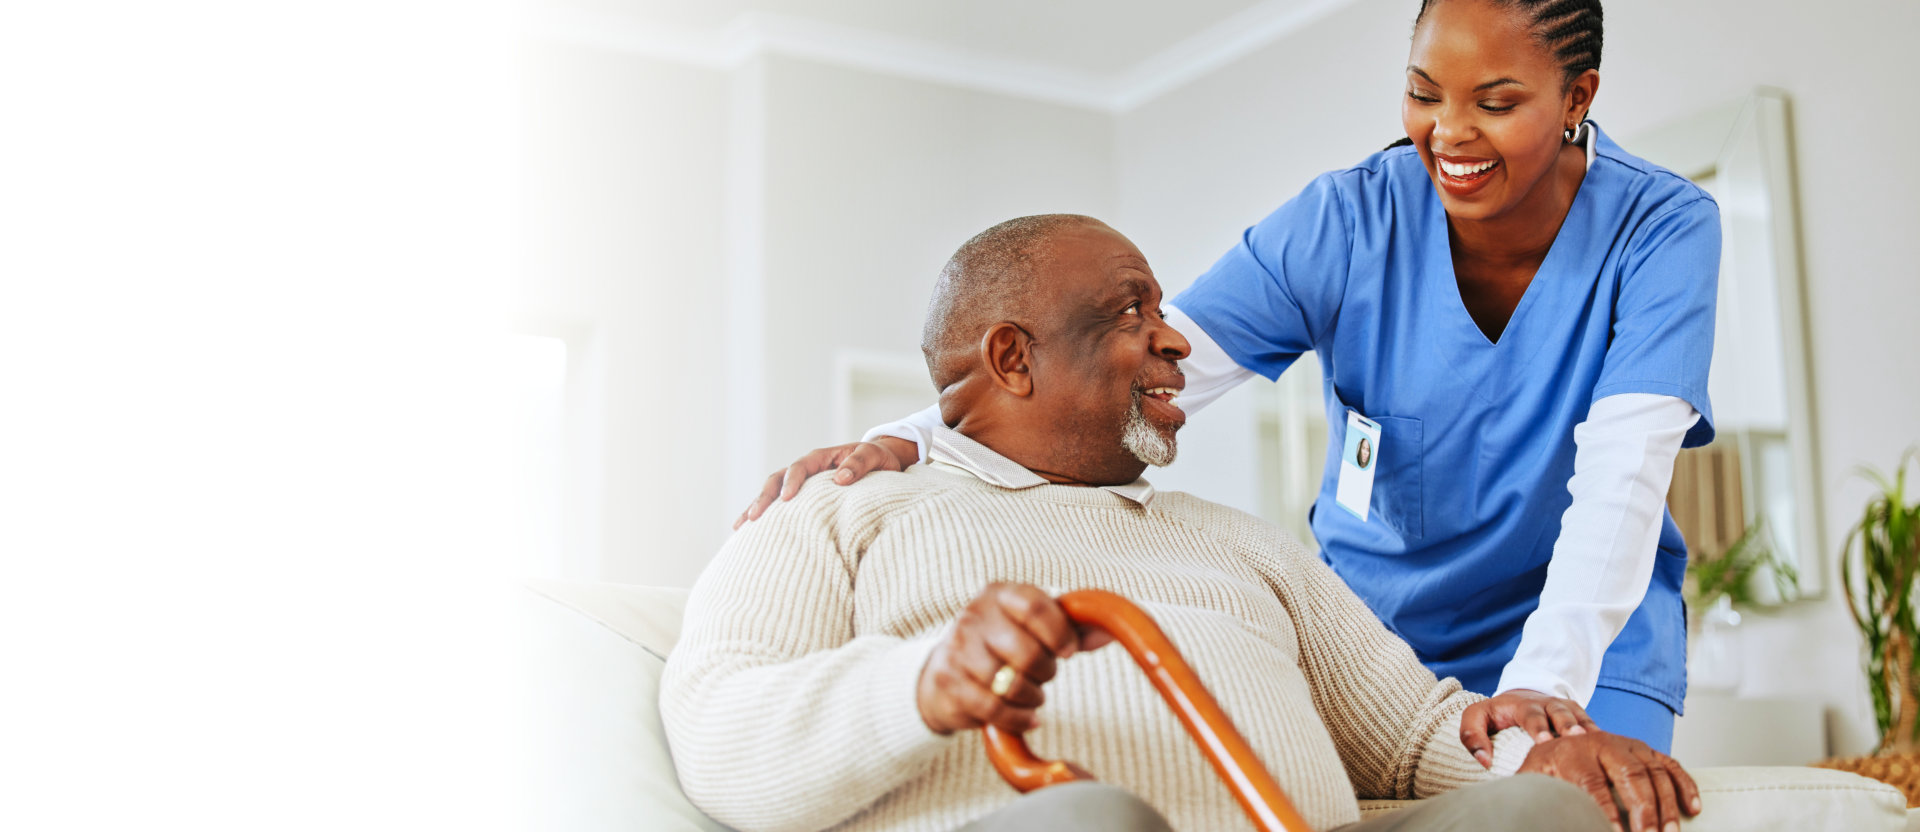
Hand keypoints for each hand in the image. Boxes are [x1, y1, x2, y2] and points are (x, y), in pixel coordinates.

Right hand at [733, 437, 916, 528]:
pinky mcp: (802, 499)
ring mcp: (801, 485)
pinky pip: (780, 507)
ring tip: (739, 527)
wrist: (881, 462)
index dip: (791, 482)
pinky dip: (766, 518)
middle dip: (764, 498)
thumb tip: (840, 479)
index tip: (787, 499)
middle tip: (753, 517)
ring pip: (772, 494)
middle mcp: (806, 470)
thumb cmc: (878, 459)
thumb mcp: (873, 456)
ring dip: (756, 508)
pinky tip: (749, 533)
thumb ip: (859, 464)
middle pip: (776, 481)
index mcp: (820, 458)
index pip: (799, 468)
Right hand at [915, 583, 1113, 735]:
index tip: (1068, 652)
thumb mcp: (1033, 626)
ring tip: (1031, 695)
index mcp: (1000, 594)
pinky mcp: (948, 682)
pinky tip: (1027, 717)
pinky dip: (1019, 718)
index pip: (1034, 607)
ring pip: (1010, 685)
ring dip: (1032, 697)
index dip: (1059, 633)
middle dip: (1045, 671)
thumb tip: (1109, 632)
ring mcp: (957, 649)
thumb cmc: (1003, 642)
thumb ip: (1072, 627)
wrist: (946, 668)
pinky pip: (994, 709)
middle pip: (1027, 652)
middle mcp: (974, 616)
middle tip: (1044, 675)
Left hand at [1460, 689, 1595, 765]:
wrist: (1521, 697)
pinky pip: (1591, 723)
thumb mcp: (1477, 716)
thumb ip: (1472, 735)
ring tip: (1591, 742)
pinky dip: (1598, 733)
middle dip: (1566, 725)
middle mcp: (1547, 704)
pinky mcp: (1579, 715)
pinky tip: (1606, 746)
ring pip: (1578, 717)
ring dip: (1585, 729)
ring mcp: (1565, 708)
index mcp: (1522, 705)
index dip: (1537, 726)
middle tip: (1573, 739)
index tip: (1542, 741)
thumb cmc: (1496, 714)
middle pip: (1559, 713)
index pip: (1530, 714)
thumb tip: (1484, 761)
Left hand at [1518, 733, 1700, 831]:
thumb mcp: (1533, 777)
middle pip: (1630, 775)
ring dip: (1667, 806)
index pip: (1592, 784)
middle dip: (1643, 811)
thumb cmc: (1545, 768)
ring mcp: (1628, 744)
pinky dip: (1685, 785)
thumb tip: (1542, 813)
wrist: (1556, 739)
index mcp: (1571, 751)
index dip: (1605, 812)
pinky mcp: (1646, 750)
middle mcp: (1603, 742)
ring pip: (1655, 772)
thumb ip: (1537, 792)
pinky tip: (1693, 809)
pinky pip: (1671, 765)